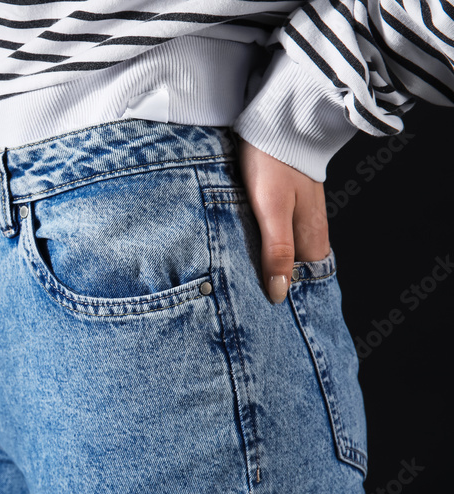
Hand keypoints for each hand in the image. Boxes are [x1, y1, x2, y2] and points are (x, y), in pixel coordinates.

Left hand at [235, 135, 330, 303]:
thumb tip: (279, 293)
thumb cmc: (272, 163)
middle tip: (240, 310)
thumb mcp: (272, 209)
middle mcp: (310, 233)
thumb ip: (277, 250)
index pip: (304, 284)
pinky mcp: (283, 209)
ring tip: (233, 291)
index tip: (261, 318)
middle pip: (292, 273)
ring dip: (261, 271)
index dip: (285, 300)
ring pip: (281, 257)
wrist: (275, 123)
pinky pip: (272, 240)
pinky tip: (238, 257)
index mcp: (312, 239)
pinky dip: (257, 251)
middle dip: (270, 289)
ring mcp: (297, 220)